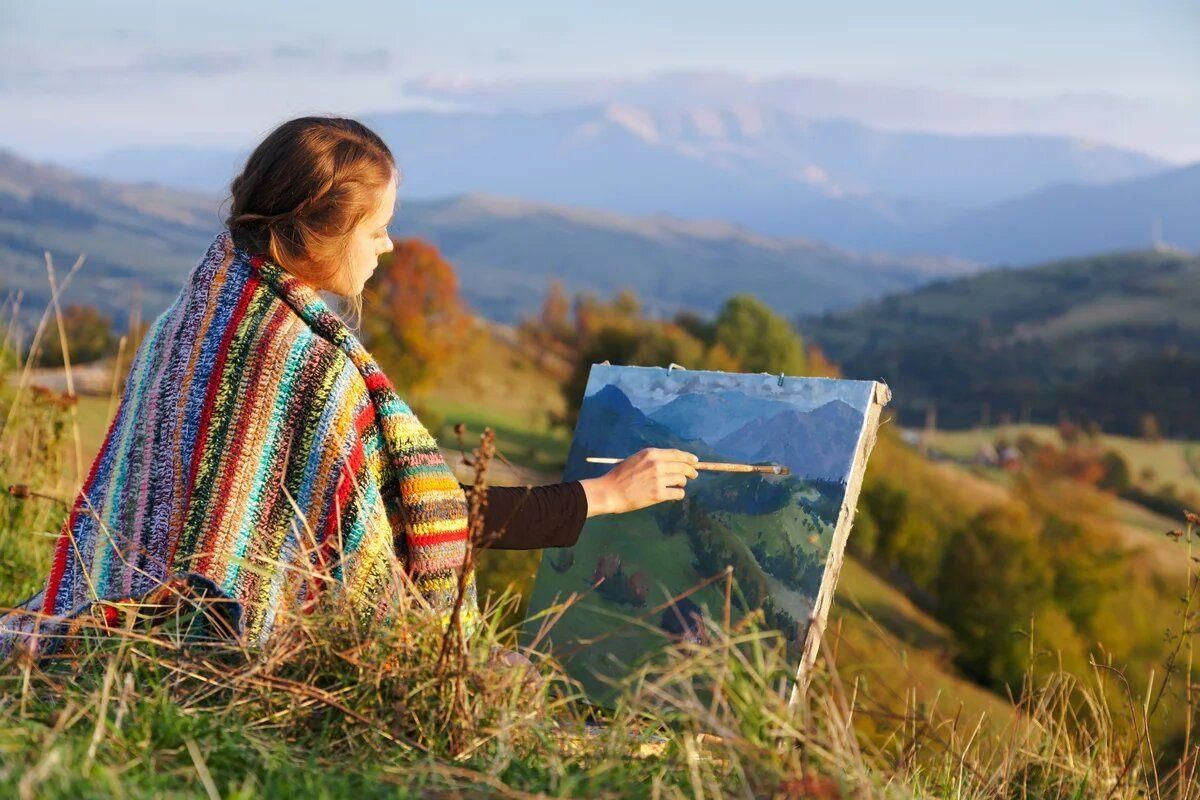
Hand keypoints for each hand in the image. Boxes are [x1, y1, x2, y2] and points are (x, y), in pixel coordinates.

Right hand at [580, 448, 699, 515]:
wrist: (610, 491)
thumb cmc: (620, 475)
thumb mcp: (636, 459)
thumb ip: (653, 459)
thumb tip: (672, 463)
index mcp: (651, 453)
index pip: (676, 454)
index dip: (688, 458)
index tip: (695, 461)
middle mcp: (657, 464)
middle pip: (682, 466)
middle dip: (690, 471)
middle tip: (693, 475)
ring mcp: (659, 479)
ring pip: (681, 480)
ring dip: (682, 483)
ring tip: (678, 485)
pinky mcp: (658, 494)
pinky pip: (678, 493)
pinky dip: (678, 494)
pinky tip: (674, 494)